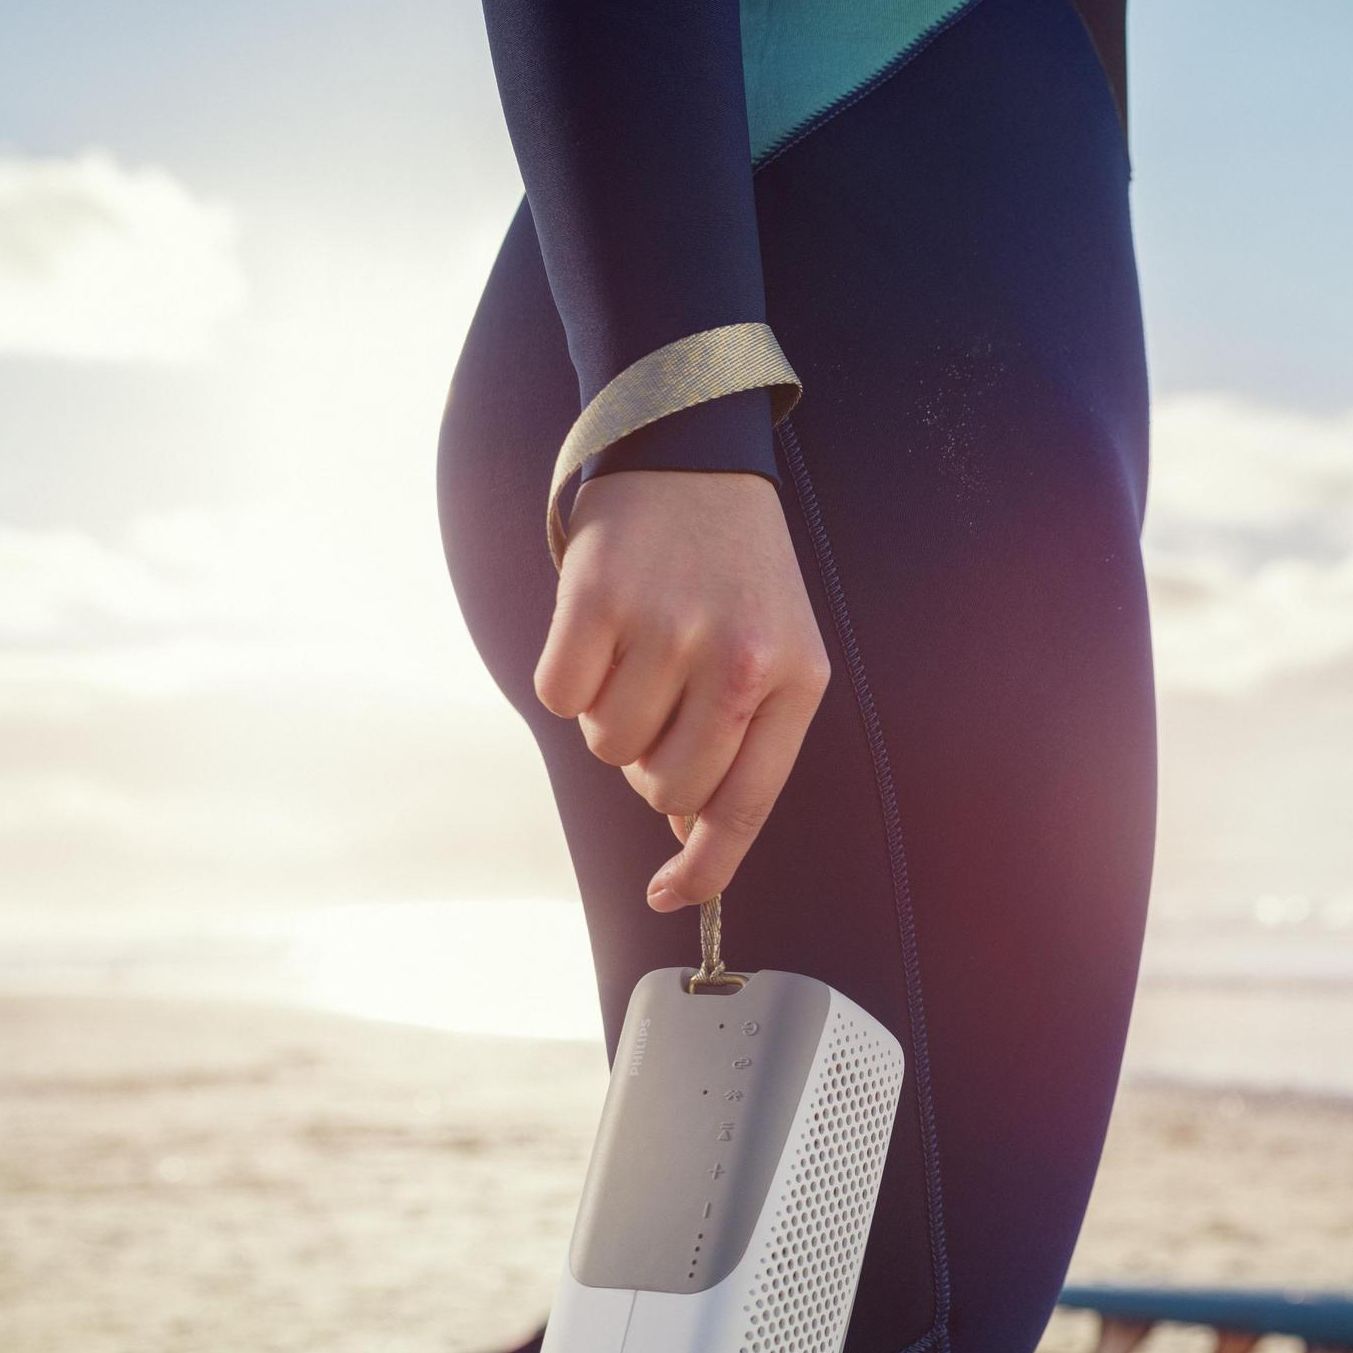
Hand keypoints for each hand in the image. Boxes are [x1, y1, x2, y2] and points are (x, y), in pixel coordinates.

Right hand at [538, 469, 829, 912]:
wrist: (690, 454)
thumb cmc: (734, 569)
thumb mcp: (774, 649)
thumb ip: (743, 743)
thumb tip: (686, 834)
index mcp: (793, 681)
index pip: (744, 807)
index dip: (704, 869)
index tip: (669, 897)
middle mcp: (736, 660)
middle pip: (665, 788)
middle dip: (652, 767)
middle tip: (661, 702)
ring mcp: (666, 629)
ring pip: (607, 748)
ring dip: (609, 716)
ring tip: (636, 652)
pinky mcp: (597, 601)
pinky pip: (558, 696)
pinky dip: (566, 678)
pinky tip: (598, 630)